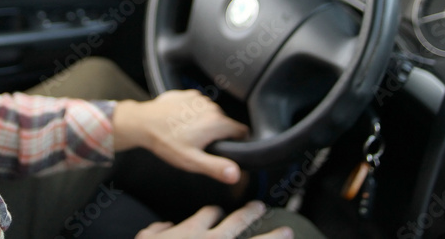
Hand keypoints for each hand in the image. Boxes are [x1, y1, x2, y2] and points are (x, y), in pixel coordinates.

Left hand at [112, 89, 248, 183]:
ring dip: (206, 123)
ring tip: (189, 134)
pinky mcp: (188, 94)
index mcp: (216, 123)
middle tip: (201, 145)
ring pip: (212, 114)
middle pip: (226, 123)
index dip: (239, 141)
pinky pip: (199, 105)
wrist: (143, 122)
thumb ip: (216, 167)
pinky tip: (182, 122)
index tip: (229, 148)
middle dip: (218, 134)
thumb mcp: (191, 160)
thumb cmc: (166, 142)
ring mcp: (199, 98)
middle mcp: (211, 107)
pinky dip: (194, 113)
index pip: (242, 131)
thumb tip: (236, 173)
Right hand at [135, 201, 292, 238]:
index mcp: (193, 230)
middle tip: (261, 207)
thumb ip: (157, 230)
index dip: (214, 212)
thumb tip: (164, 226)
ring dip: (273, 236)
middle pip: (239, 221)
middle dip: (251, 213)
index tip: (216, 212)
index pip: (210, 212)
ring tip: (286, 231)